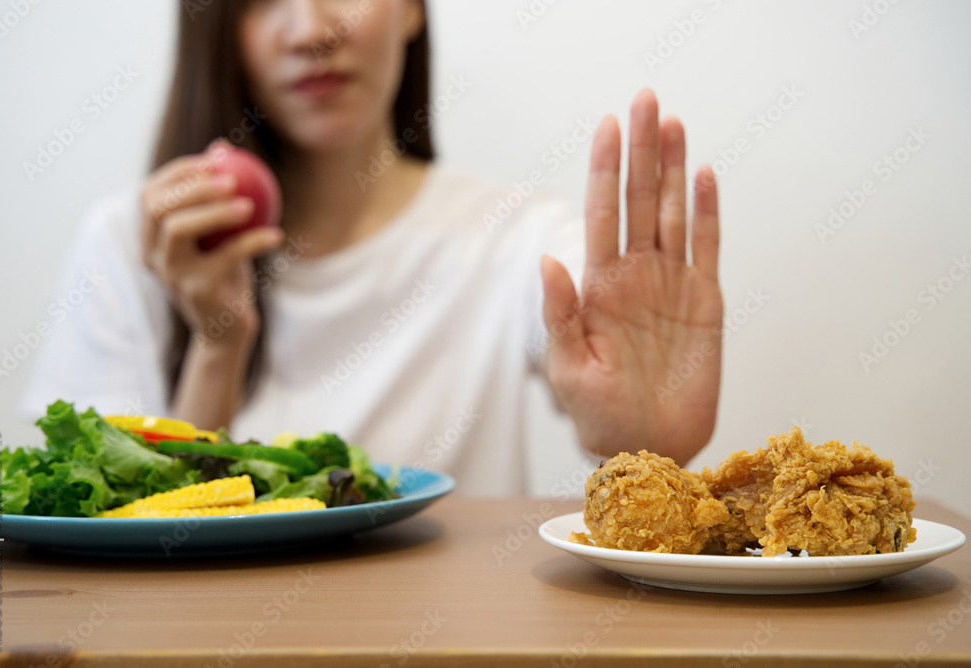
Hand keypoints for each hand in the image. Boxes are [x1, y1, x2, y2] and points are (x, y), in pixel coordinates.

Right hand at [140, 141, 283, 348]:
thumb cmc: (224, 273)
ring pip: (179, 228)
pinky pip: (225, 257)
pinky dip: (253, 243)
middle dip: (191, 186)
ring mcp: (171, 274)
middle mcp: (152, 255)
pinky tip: (275, 235)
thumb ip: (216, 196)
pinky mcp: (197, 290)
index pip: (149, 194)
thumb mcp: (218, 234)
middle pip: (157, 206)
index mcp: (150, 239)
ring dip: (215, 211)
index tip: (212, 160)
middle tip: (230, 178)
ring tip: (249, 205)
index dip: (177, 172)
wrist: (227, 328)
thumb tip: (222, 147)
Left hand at [541, 89, 722, 463]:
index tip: (606, 126)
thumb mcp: (569, 368)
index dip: (604, 171)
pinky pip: (707, 247)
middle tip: (644, 99)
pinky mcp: (705, 302)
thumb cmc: (600, 415)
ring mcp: (671, 284)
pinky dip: (708, 211)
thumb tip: (546, 260)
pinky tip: (702, 174)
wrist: (649, 448)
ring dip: (672, 168)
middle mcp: (635, 275)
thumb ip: (560, 314)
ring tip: (671, 123)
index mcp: (599, 287)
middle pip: (639, 201)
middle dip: (639, 151)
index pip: (601, 216)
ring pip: (673, 214)